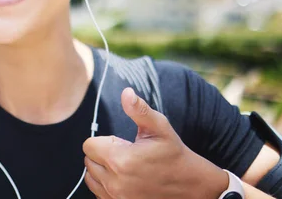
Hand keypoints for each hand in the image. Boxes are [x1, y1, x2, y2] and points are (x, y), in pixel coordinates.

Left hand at [82, 87, 228, 198]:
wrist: (192, 187)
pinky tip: (123, 179)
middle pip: (88, 161)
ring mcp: (116, 197)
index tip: (121, 143)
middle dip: (102, 154)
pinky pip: (98, 192)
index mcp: (120, 160)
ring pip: (91, 178)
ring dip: (101, 170)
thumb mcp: (159, 128)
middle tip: (125, 154)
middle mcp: (115, 182)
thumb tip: (126, 93)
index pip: (88, 145)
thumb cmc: (174, 155)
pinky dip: (105, 185)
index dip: (103, 141)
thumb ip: (139, 110)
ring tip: (123, 166)